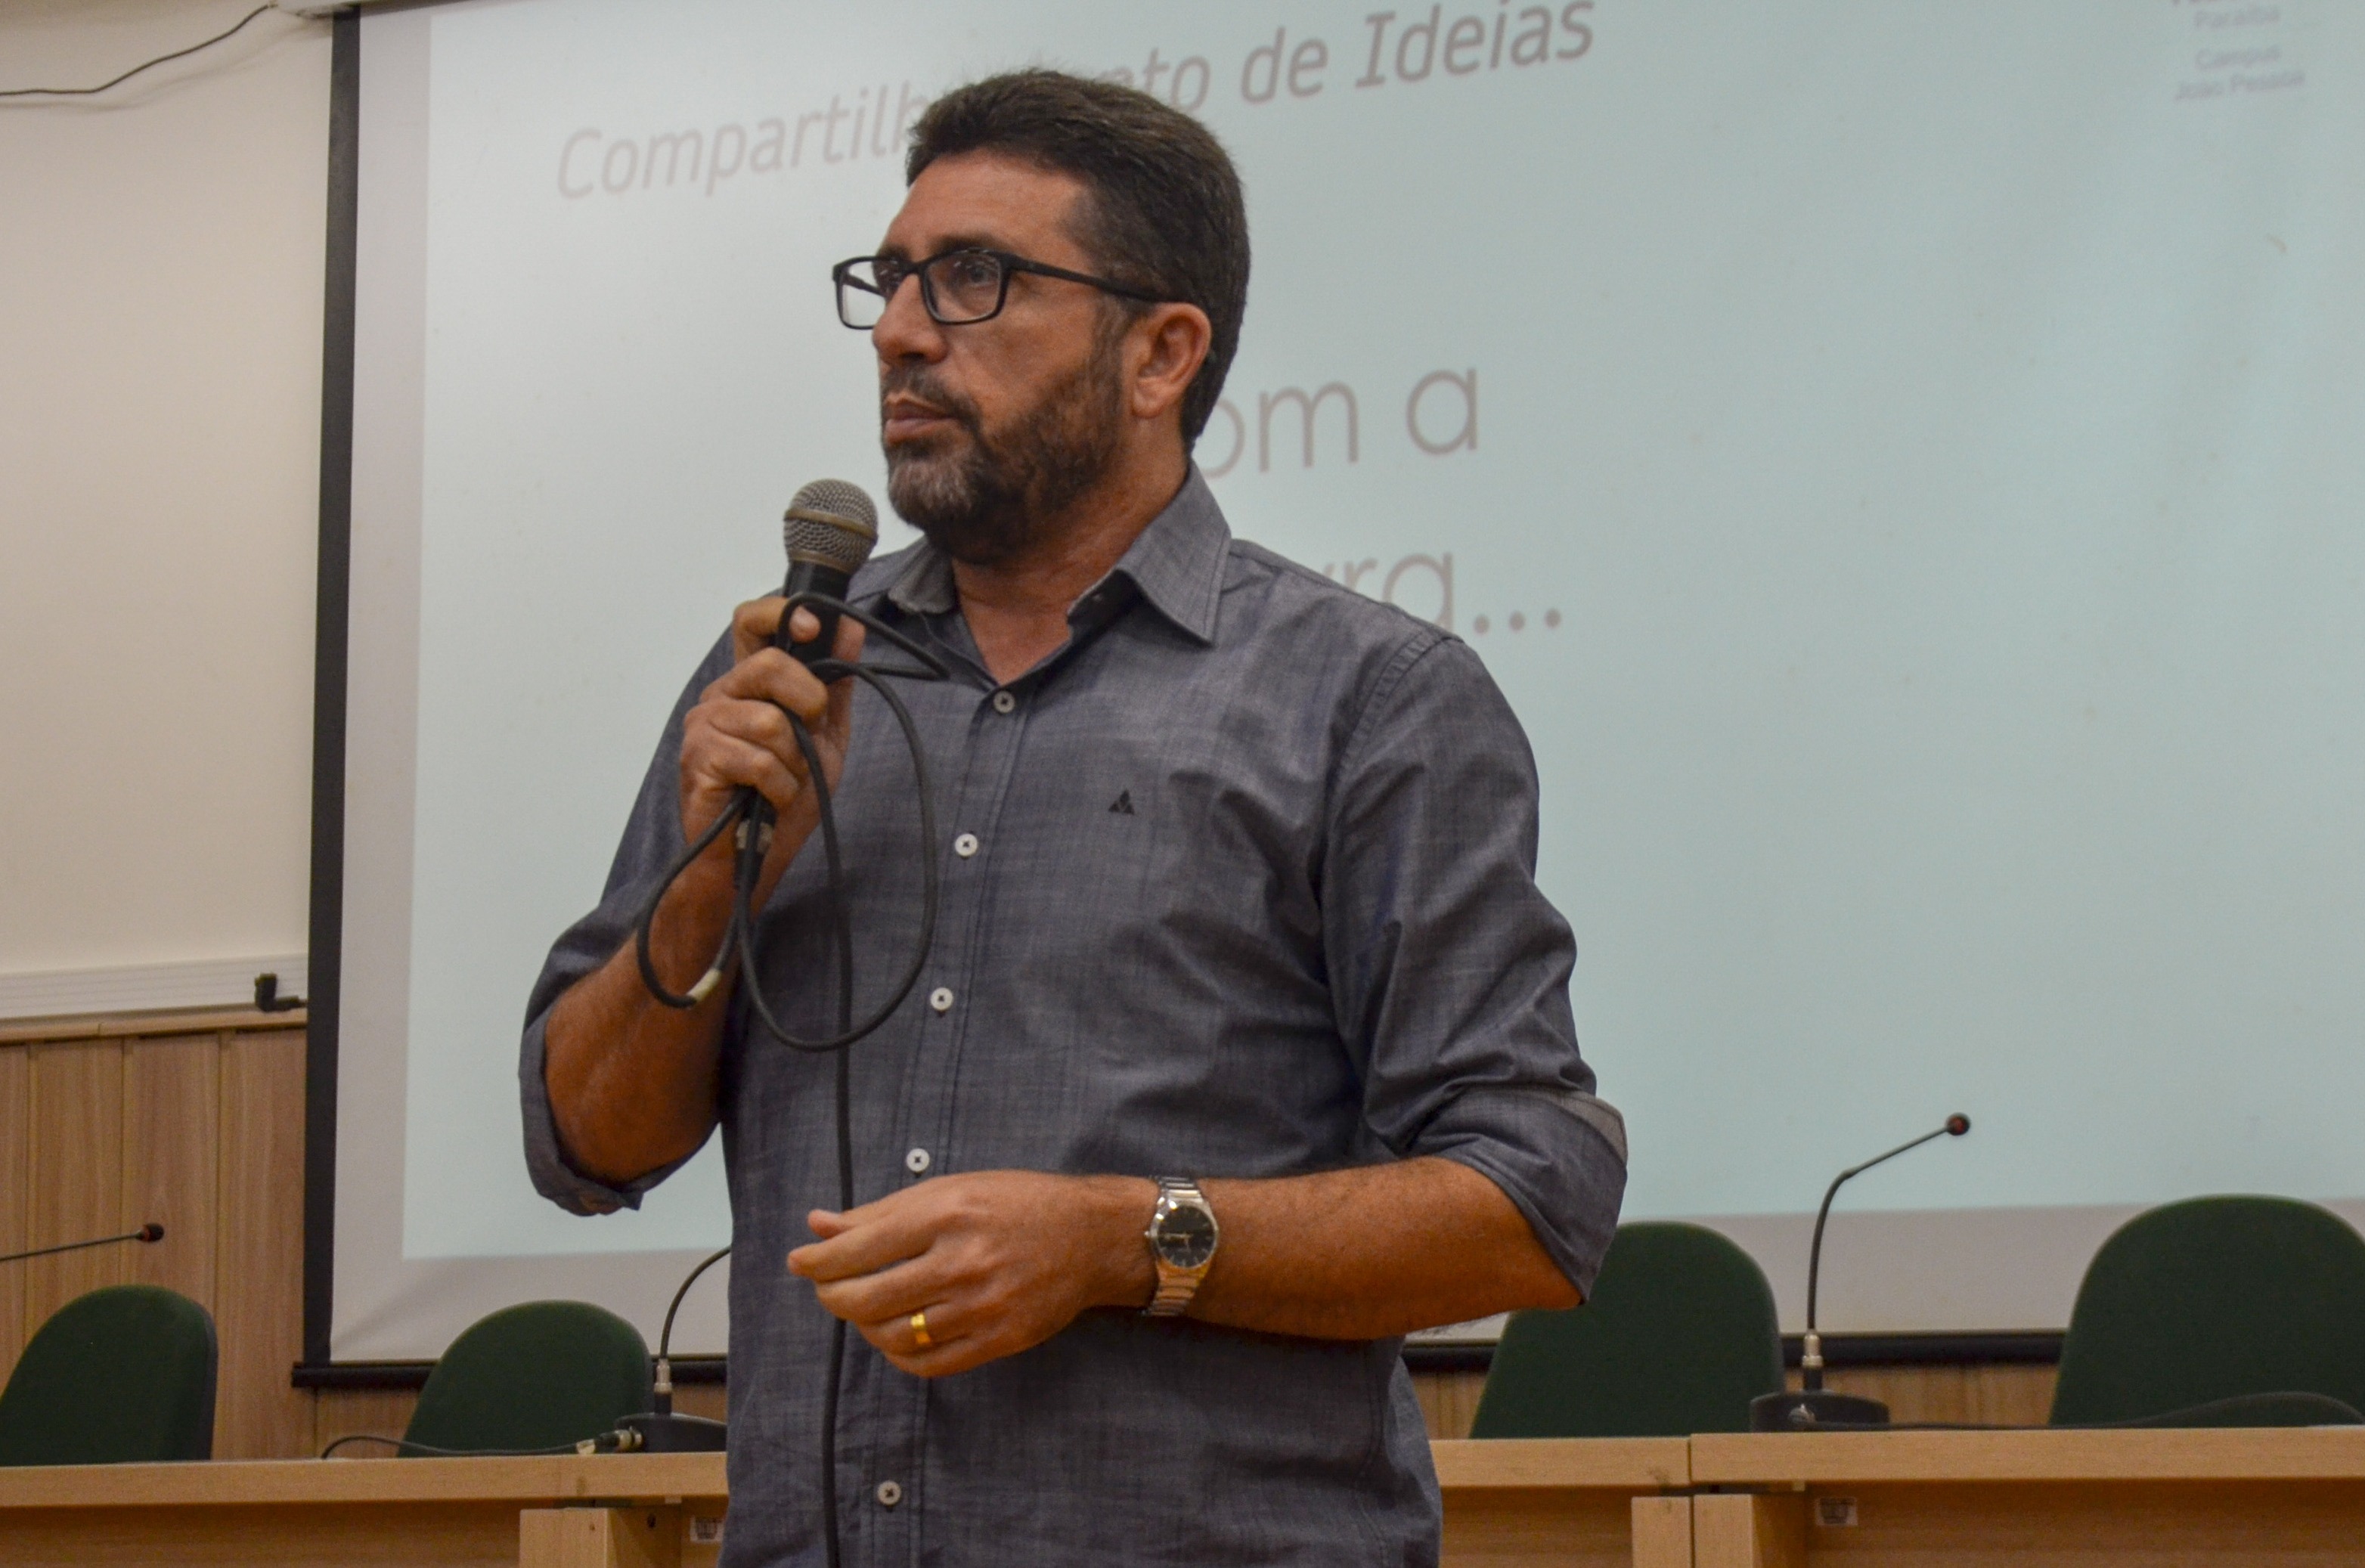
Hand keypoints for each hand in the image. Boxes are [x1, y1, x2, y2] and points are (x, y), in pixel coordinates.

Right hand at [677, 600, 863, 902]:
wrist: (757, 857)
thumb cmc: (785, 798)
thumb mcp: (825, 736)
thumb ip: (835, 684)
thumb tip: (850, 628)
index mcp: (749, 683)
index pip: (752, 621)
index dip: (782, 613)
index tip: (815, 628)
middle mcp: (721, 696)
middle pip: (769, 663)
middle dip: (808, 701)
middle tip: (808, 735)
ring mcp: (704, 726)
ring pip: (769, 720)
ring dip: (793, 760)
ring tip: (783, 781)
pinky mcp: (700, 760)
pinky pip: (759, 760)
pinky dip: (779, 786)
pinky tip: (769, 798)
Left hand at [788, 1171, 1157, 1377]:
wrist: (1090, 1236)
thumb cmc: (1016, 1204)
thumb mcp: (950, 1189)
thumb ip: (882, 1212)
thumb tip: (818, 1226)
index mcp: (947, 1213)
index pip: (859, 1248)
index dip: (818, 1261)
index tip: (800, 1262)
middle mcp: (962, 1261)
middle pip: (867, 1297)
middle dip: (833, 1296)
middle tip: (828, 1288)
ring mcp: (982, 1306)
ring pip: (893, 1334)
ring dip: (864, 1325)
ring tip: (864, 1308)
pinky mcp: (999, 1338)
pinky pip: (928, 1363)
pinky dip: (899, 1355)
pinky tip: (895, 1336)